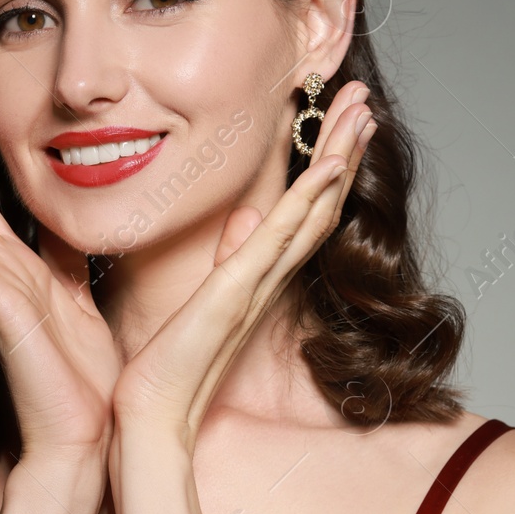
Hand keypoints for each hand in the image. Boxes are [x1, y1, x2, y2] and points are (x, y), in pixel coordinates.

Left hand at [109, 79, 374, 452]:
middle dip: (342, 146)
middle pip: (320, 201)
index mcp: (257, 273)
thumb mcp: (198, 298)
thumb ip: (227, 255)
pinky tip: (330, 164)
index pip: (301, 208)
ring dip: (337, 158)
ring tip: (359, 111)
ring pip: (311, 209)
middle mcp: (267, 275)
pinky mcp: (237, 290)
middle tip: (362, 98)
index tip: (339, 118)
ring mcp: (257, 282)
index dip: (325, 162)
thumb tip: (244, 216)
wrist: (152, 415)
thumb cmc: (167, 365)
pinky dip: (309, 199)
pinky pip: (281, 237)